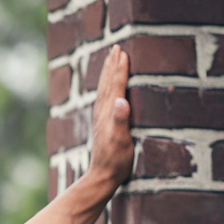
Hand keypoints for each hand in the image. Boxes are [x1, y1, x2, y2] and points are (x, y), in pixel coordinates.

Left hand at [88, 45, 132, 187]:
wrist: (102, 177)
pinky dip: (107, 88)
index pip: (116, 86)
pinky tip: (108, 88)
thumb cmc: (115, 161)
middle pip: (108, 84)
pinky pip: (104, 99)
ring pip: (104, 90)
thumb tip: (121, 101)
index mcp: (109, 113)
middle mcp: (102, 113)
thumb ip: (120, 120)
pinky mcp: (102, 125)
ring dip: (108, 74)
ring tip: (111, 60)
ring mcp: (101, 119)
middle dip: (112, 65)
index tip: (123, 52)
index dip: (120, 69)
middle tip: (116, 47)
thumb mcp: (121, 141)